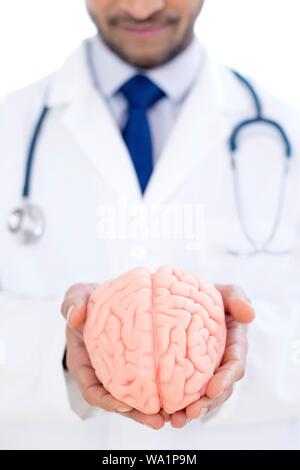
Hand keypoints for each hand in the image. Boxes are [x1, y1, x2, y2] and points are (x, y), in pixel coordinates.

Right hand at [61, 283, 165, 429]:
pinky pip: (154, 379)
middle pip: (121, 401)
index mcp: (86, 364)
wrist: (108, 299)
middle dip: (138, 413)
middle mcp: (106, 374)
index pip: (93, 390)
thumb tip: (75, 316)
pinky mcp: (144, 365)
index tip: (122, 405)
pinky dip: (167, 388)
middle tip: (158, 420)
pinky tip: (185, 394)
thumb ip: (73, 303)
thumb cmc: (89, 301)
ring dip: (156, 409)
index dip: (107, 400)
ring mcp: (125, 371)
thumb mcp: (77, 296)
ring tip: (177, 416)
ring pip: (140, 396)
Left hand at [169, 285, 254, 427]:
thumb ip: (238, 298)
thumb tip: (248, 314)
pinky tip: (162, 413)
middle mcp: (221, 363)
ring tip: (175, 420)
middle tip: (191, 413)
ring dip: (191, 410)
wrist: (189, 298)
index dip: (225, 379)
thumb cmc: (212, 294)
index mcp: (234, 345)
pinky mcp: (188, 374)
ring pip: (202, 396)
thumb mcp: (227, 292)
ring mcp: (206, 371)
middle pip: (219, 389)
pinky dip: (176, 403)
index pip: (234, 365)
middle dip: (208, 404)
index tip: (212, 389)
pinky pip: (184, 391)